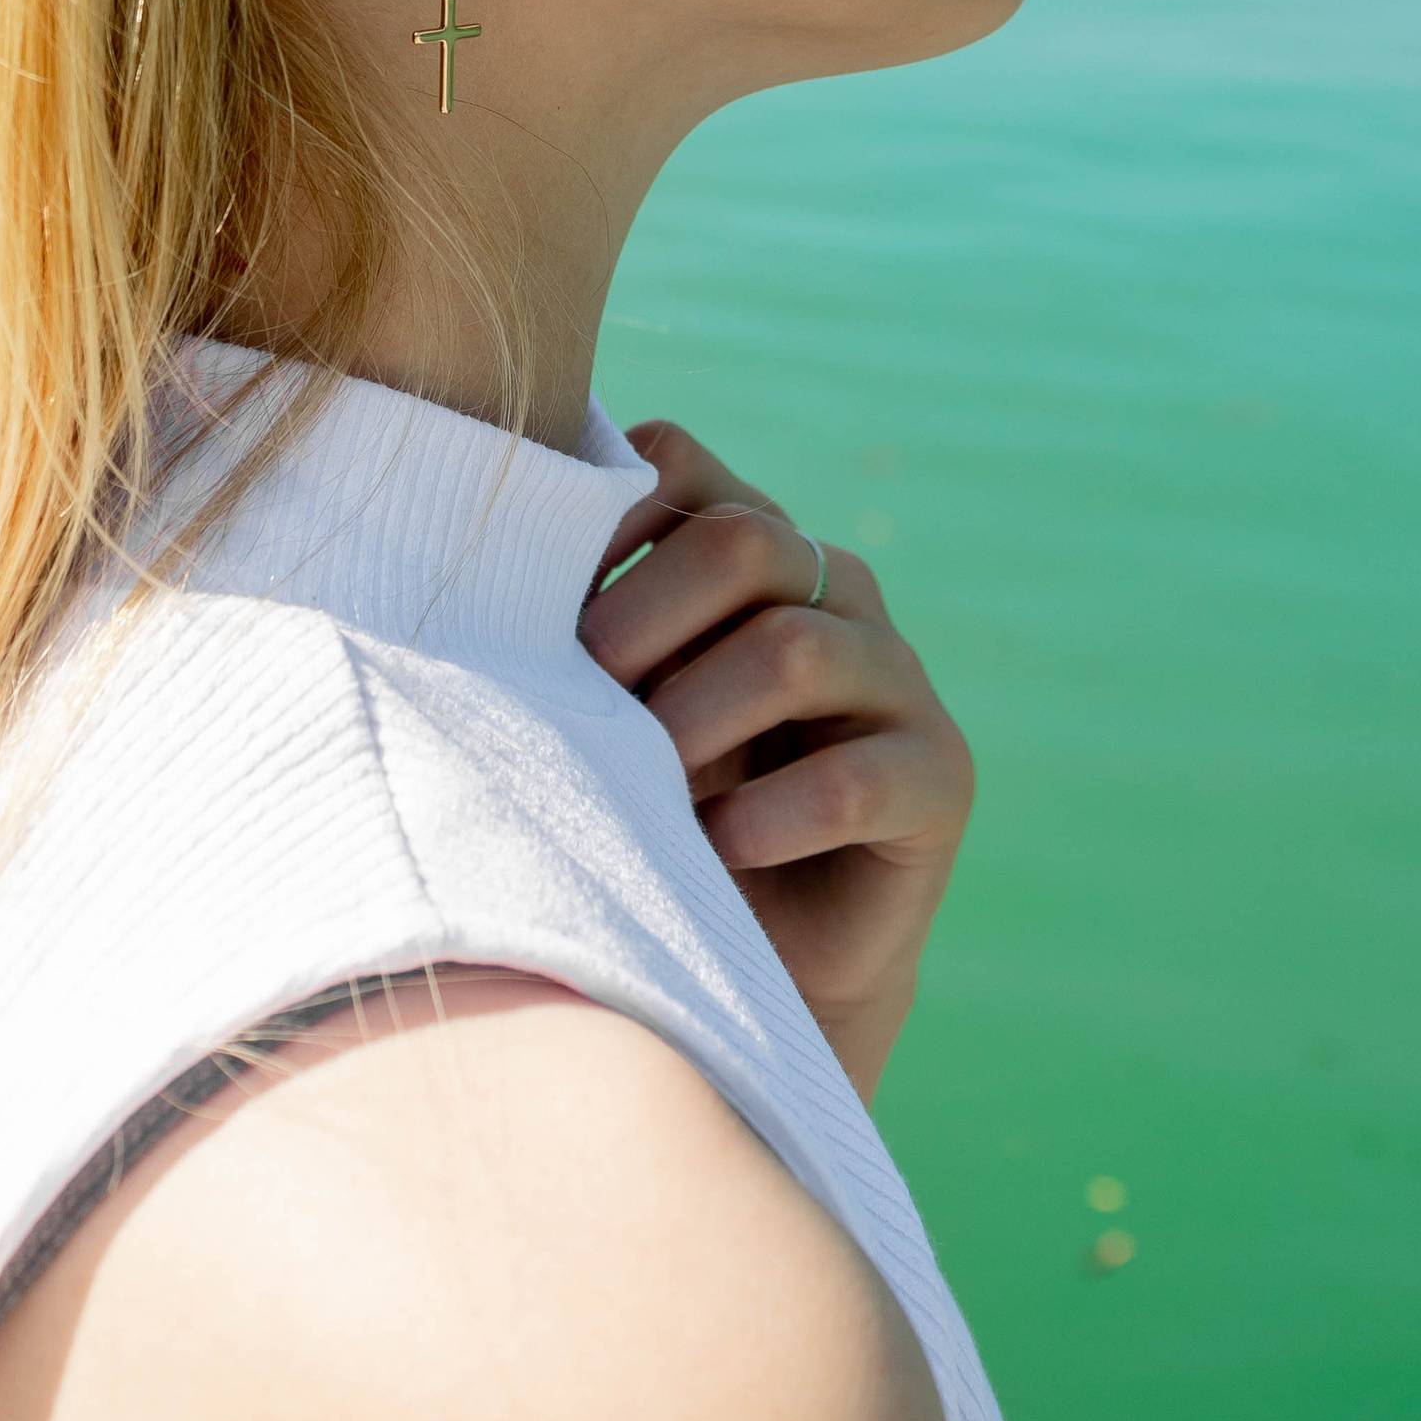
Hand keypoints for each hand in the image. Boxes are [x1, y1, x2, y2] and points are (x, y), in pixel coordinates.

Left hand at [578, 421, 974, 1104]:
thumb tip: (481, 575)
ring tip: (649, 790)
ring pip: (793, 651)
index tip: (537, 604)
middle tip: (586, 700)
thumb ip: (579, 632)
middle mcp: (833, 587)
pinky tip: (717, 850)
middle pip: (741, 540)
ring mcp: (896, 674)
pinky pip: (852, 778)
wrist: (762, 961)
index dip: (601, 515)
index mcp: (751, 543)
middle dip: (642, 621)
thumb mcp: (611, 710)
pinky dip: (766, 818)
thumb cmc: (663, 813)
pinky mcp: (939, 773)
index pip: (678, 459)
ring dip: (694, 724)